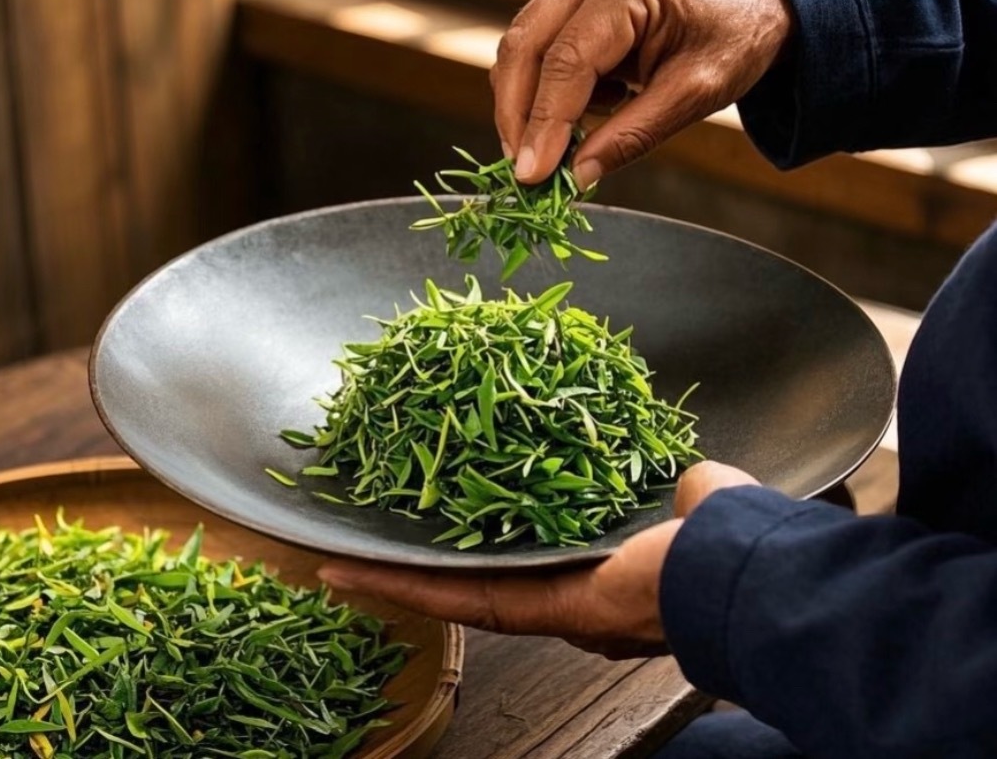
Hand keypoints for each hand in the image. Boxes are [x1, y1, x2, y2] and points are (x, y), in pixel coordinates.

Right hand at [318, 461, 759, 659]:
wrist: (747, 575)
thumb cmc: (733, 535)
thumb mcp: (700, 493)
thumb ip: (683, 489)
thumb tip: (687, 483)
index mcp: (606, 567)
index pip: (531, 556)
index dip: (489, 541)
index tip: (458, 519)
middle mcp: (570, 594)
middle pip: (480, 577)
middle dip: (425, 563)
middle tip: (377, 544)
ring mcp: (548, 604)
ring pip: (457, 590)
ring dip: (397, 578)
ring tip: (343, 565)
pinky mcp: (535, 607)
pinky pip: (459, 598)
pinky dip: (402, 587)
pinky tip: (350, 575)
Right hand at [492, 0, 793, 188]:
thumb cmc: (736, 39)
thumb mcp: (694, 95)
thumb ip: (632, 136)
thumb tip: (576, 176)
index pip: (565, 61)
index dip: (542, 122)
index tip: (531, 174)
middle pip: (524, 47)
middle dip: (516, 114)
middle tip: (523, 169)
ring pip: (522, 47)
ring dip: (524, 104)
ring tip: (548, 150)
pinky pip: (539, 47)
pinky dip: (545, 90)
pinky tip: (580, 115)